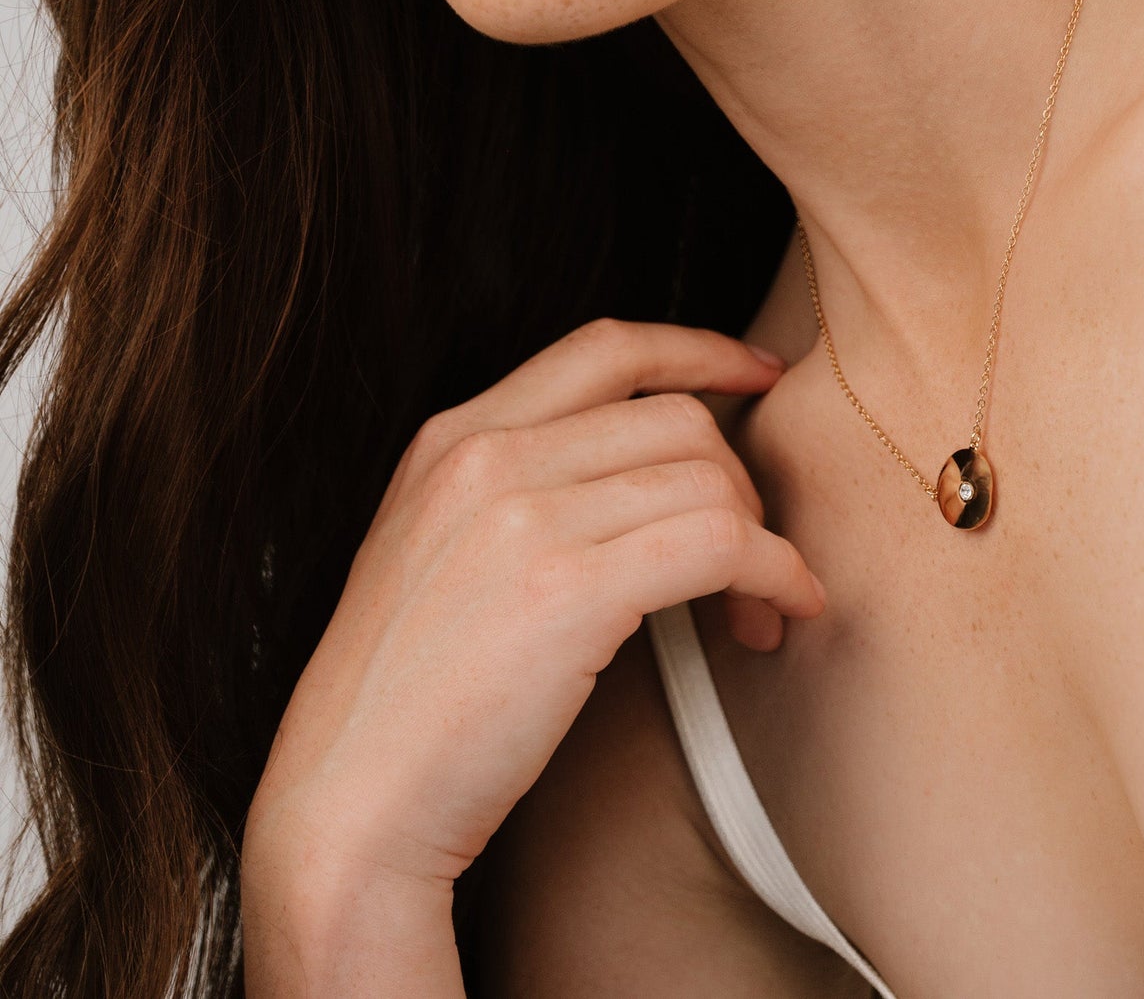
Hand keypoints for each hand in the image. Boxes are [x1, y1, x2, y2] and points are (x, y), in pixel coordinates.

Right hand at [243, 318, 823, 898]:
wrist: (345, 812)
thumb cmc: (404, 709)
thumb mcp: (435, 553)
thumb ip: (514, 492)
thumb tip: (640, 478)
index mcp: (451, 438)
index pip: (604, 348)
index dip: (697, 350)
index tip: (758, 371)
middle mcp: (484, 456)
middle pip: (674, 418)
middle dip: (739, 480)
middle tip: (755, 557)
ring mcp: (522, 517)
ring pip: (705, 478)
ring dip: (763, 541)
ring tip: (759, 610)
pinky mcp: (567, 590)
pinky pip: (720, 544)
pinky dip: (774, 571)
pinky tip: (780, 611)